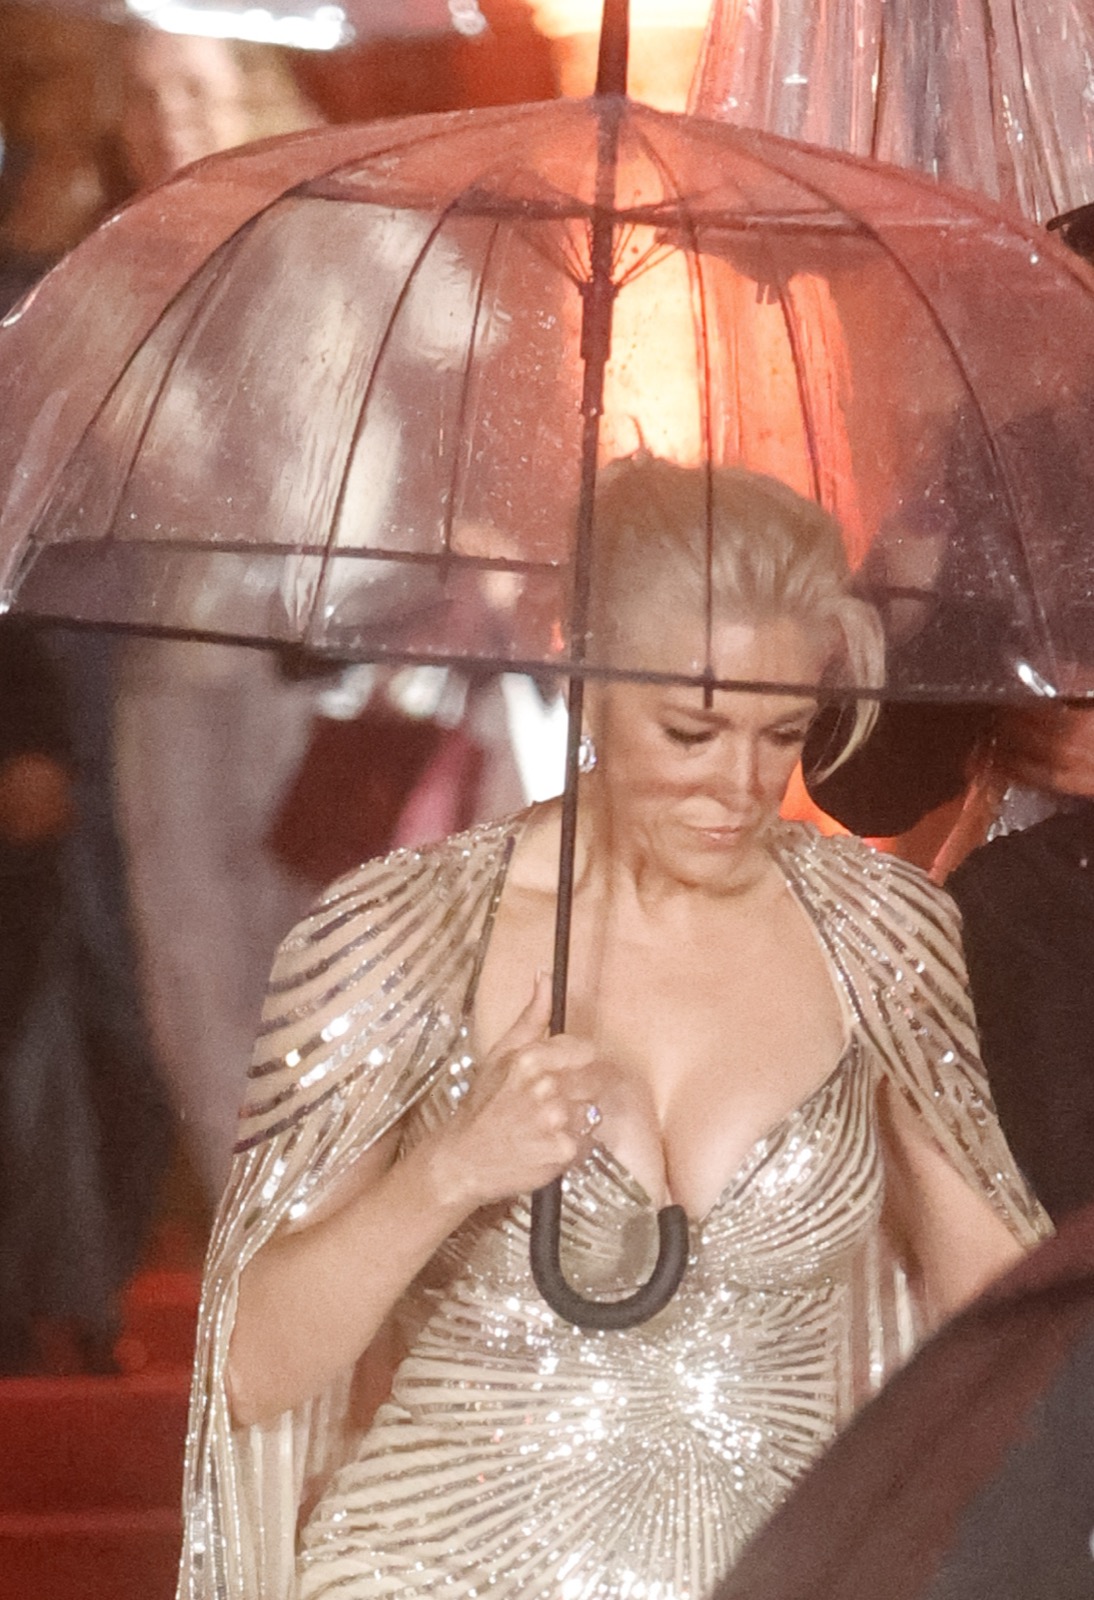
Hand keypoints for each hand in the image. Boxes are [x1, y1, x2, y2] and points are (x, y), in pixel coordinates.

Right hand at [426, 972, 596, 1212]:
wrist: (464, 1159)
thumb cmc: (483, 1105)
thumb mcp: (500, 1053)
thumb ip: (531, 1016)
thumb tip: (545, 976)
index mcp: (531, 1058)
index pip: (585, 1051)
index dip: (578, 1063)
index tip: (564, 1074)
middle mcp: (545, 1088)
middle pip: (592, 1081)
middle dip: (576, 1092)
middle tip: (549, 1106)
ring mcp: (555, 1121)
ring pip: (590, 1111)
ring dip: (575, 1120)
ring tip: (545, 1126)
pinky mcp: (562, 1152)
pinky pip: (586, 1142)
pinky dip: (572, 1145)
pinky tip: (548, 1145)